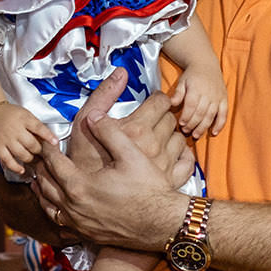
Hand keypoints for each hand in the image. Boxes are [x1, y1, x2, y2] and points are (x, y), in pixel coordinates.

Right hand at [0, 103, 55, 175]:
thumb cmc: (10, 113)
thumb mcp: (25, 114)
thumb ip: (36, 125)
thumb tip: (49, 138)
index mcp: (24, 119)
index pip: (39, 128)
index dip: (48, 136)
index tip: (55, 142)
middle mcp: (15, 129)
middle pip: (32, 144)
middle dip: (38, 150)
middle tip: (40, 151)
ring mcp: (6, 139)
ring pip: (22, 154)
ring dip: (30, 158)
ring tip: (31, 157)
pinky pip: (8, 160)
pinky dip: (15, 167)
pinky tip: (22, 169)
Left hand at [34, 114, 183, 251]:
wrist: (162, 226)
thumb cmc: (149, 191)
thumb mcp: (132, 155)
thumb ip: (110, 132)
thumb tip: (94, 117)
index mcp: (80, 186)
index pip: (54, 163)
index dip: (48, 149)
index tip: (47, 140)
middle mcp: (74, 208)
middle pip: (46, 185)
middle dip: (41, 169)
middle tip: (39, 157)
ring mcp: (79, 224)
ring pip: (49, 206)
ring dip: (42, 191)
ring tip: (39, 180)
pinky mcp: (87, 234)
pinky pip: (60, 221)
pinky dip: (54, 210)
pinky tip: (57, 205)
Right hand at [58, 68, 194, 185]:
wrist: (87, 197)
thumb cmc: (83, 160)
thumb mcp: (85, 122)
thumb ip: (104, 95)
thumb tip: (121, 73)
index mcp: (135, 130)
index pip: (160, 102)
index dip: (157, 99)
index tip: (153, 102)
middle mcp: (153, 148)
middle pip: (171, 118)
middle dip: (163, 115)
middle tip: (152, 120)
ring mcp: (163, 166)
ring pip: (180, 138)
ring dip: (171, 135)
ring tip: (158, 137)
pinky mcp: (169, 181)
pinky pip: (187, 162)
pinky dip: (182, 155)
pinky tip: (170, 154)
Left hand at [170, 62, 227, 138]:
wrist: (206, 64)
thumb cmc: (192, 75)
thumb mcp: (182, 81)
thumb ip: (178, 93)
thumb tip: (171, 104)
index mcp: (196, 89)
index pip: (191, 106)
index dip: (186, 116)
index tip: (181, 124)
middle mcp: (208, 94)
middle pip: (201, 113)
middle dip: (193, 124)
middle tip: (186, 131)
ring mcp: (217, 97)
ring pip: (211, 116)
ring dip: (203, 127)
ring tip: (195, 135)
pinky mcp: (224, 100)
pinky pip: (224, 114)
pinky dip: (220, 124)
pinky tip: (213, 133)